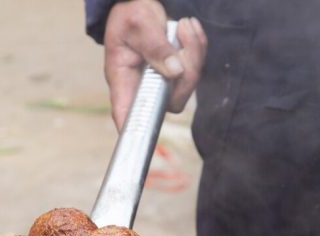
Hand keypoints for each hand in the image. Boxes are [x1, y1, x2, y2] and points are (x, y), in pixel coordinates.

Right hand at [104, 0, 207, 129]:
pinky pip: (194, 70)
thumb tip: (174, 71)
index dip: (134, 130)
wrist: (137, 3)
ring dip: (195, 52)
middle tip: (183, 34)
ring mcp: (160, 83)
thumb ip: (155, 46)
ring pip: (187, 85)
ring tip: (186, 24)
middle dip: (187, 70)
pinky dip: (197, 48)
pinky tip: (188, 28)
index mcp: (122, 78)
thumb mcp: (139, 23)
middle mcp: (142, 87)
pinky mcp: (175, 74)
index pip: (125, 113)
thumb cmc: (130, 14)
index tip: (142, 137)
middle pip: (171, 102)